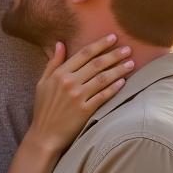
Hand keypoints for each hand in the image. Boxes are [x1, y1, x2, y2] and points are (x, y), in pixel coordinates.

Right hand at [29, 35, 132, 151]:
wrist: (44, 135)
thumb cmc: (43, 109)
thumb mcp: (42, 83)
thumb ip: (53, 63)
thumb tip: (60, 44)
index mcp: (59, 74)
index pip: (83, 54)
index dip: (99, 44)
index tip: (113, 38)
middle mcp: (69, 83)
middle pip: (96, 64)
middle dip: (114, 55)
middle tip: (128, 49)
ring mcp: (78, 97)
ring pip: (102, 78)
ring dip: (118, 70)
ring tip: (131, 64)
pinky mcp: (85, 111)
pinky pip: (103, 96)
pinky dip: (114, 88)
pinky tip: (123, 82)